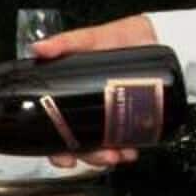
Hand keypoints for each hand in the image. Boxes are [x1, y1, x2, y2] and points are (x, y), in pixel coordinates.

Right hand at [30, 13, 158, 165]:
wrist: (157, 37)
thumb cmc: (119, 37)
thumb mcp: (91, 39)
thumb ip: (65, 43)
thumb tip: (38, 49)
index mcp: (70, 96)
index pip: (55, 128)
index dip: (55, 148)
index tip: (63, 157)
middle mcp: (86, 110)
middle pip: (78, 145)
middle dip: (86, 158)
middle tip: (98, 156)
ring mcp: (109, 117)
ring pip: (101, 149)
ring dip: (106, 158)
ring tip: (117, 154)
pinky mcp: (131, 119)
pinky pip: (125, 143)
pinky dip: (127, 151)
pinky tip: (131, 150)